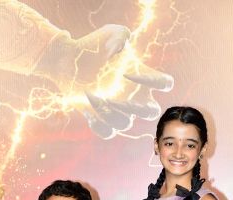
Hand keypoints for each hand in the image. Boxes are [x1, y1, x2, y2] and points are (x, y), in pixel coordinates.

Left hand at [42, 25, 173, 138]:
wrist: (69, 61)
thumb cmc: (93, 46)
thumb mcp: (110, 34)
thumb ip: (121, 35)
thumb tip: (122, 48)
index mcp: (140, 76)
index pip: (164, 83)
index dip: (157, 81)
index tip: (134, 71)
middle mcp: (133, 96)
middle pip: (151, 112)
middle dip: (141, 108)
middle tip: (123, 99)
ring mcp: (117, 110)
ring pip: (125, 124)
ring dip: (110, 112)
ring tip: (95, 96)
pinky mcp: (101, 119)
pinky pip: (107, 132)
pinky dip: (99, 124)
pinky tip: (88, 109)